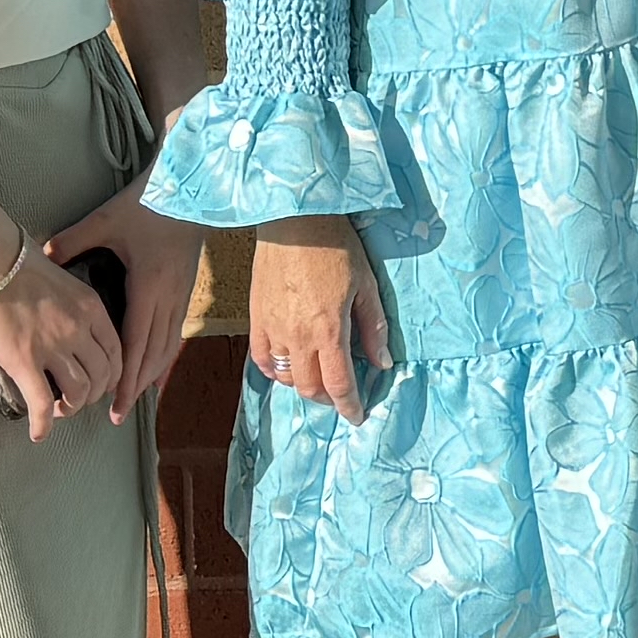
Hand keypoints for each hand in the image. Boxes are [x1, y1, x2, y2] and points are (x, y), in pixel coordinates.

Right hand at [0, 226, 122, 434]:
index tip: (102, 383)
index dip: (113, 374)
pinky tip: (38, 433)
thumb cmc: (18, 261)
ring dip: (72, 408)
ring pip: (79, 392)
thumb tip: (64, 318)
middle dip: (94, 395)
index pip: (116, 351)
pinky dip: (43, 424)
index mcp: (91, 308)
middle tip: (79, 399)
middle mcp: (79, 330)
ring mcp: (54, 347)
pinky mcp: (25, 362)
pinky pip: (42, 403)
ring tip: (59, 411)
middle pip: (103, 376)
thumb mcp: (62, 277)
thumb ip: (71, 303)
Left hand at [56, 192, 210, 413]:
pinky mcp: (186, 288)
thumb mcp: (106, 220)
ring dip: (152, 375)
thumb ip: (73, 240)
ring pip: (168, 346)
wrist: (191, 187)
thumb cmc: (149, 203)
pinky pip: (176, 331)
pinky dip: (165, 355)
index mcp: (147, 287)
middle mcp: (168, 298)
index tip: (115, 404)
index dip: (126, 378)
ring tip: (136, 397)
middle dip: (136, 386)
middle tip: (120, 413)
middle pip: (153, 354)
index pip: (135, 344)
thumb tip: (44, 256)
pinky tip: (158, 367)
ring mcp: (181, 295)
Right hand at [245, 218, 382, 413]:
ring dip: (304, 384)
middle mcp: (297, 336)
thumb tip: (382, 362)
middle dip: (328, 399)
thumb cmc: (335, 247)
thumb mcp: (365, 285)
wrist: (294, 221)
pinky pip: (261, 359)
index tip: (357, 416)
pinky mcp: (256, 317)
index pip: (338, 384)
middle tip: (341, 394)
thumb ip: (373, 327)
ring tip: (318, 375)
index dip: (350, 406)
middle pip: (310, 387)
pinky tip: (289, 364)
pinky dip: (275, 370)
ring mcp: (272, 328)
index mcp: (328, 330)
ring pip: (285, 377)